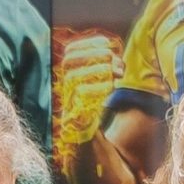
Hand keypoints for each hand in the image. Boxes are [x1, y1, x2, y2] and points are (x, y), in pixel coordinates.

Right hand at [58, 34, 124, 149]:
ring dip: (97, 70)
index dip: (89, 43)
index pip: (71, 51)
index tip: (109, 44)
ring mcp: (67, 99)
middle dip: (93, 55)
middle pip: (69, 60)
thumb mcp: (101, 85)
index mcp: (69, 75)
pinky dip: (98, 88)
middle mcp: (64, 86)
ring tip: (115, 75)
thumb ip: (107, 70)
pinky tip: (111, 88)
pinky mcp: (73, 114)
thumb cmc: (95, 109)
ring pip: (73, 76)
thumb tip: (118, 59)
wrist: (87, 139)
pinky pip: (81, 95)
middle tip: (114, 60)